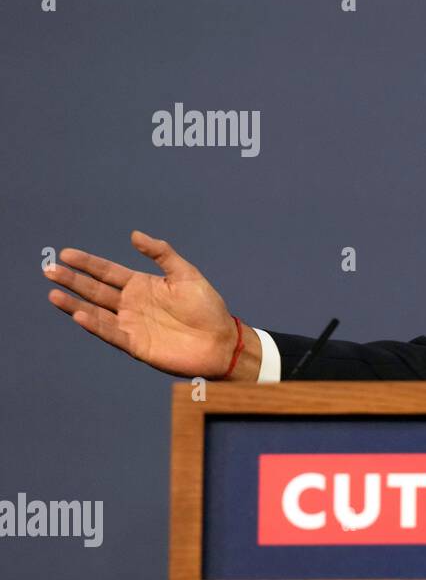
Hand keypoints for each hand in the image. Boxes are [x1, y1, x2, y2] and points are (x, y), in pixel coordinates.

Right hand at [44, 230, 240, 378]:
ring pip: (96, 312)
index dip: (87, 263)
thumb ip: (161, 254)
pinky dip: (95, 325)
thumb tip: (134, 235)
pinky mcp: (136, 344)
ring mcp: (131, 324)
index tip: (66, 253)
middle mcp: (131, 304)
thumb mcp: (185, 274)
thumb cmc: (207, 307)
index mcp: (142, 285)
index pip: (107, 272)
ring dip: (74, 303)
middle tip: (49, 270)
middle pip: (95, 290)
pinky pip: (111, 333)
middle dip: (72, 280)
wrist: (221, 341)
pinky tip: (79, 314)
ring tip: (54, 294)